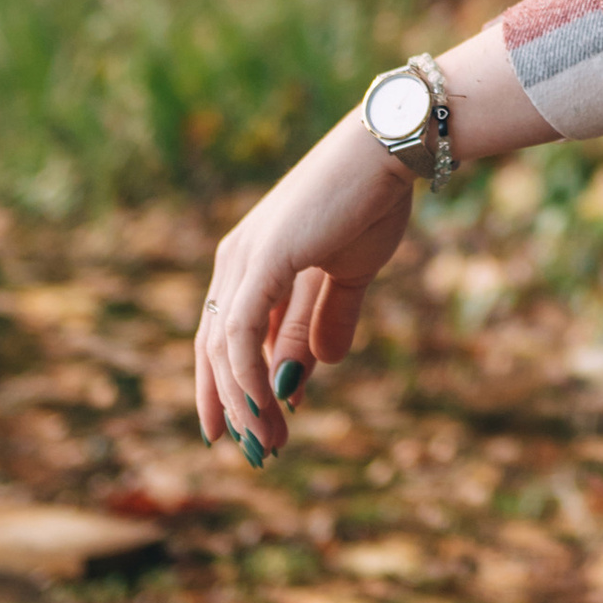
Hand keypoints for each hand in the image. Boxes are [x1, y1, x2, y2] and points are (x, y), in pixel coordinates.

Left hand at [195, 110, 413, 460]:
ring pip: (225, 349)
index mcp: (250, 261)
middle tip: (259, 452)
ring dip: (247, 402)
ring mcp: (244, 259)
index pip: (224, 336)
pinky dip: (247, 376)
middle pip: (214, 348)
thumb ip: (327, 319)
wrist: (388, 151)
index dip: (230, 386)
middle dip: (234, 405)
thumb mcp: (348, 274)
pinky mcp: (261, 259)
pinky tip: (265, 408)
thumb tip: (316, 368)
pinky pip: (241, 333)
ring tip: (271, 442)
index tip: (248, 430)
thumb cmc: (370, 201)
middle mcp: (235, 261)